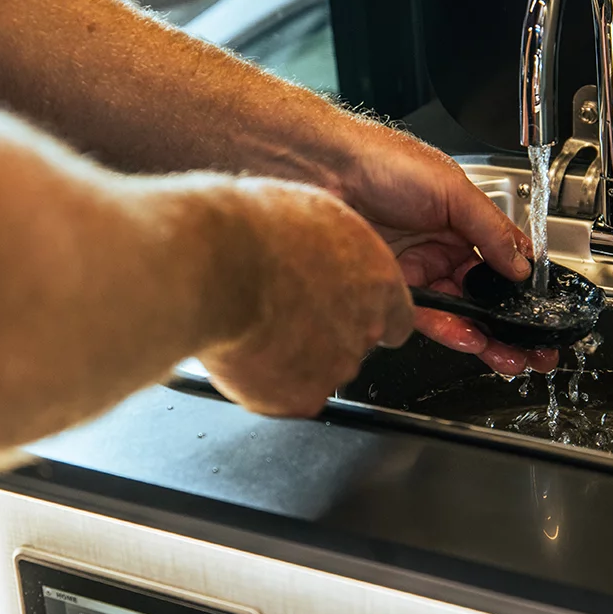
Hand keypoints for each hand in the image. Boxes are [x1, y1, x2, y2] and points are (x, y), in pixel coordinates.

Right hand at [199, 179, 415, 417]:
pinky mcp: (300, 397)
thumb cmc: (255, 231)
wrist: (215, 265)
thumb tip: (327, 256)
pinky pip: (285, 395)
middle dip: (324, 334)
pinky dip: (266, 380)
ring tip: (258, 323)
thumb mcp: (315, 216)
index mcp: (379, 282)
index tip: (343, 310)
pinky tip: (246, 348)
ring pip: (319, 371)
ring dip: (294, 355)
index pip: (397, 319)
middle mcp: (364, 329)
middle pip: (354, 344)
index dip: (365, 314)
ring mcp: (334, 367)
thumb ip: (335, 251)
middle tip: (286, 311)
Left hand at [333, 127, 559, 375]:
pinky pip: (427, 316)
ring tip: (508, 354)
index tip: (540, 312)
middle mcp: (439, 246)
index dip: (523, 289)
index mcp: (461, 220)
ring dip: (485, 335)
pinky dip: (450, 331)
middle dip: (509, 323)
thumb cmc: (381, 160)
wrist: (324, 169)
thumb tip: (521, 263)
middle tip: (533, 348)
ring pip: (459, 311)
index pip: (502, 260)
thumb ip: (490, 228)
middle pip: (483, 293)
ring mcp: (416, 269)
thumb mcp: (451, 189)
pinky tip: (470, 338)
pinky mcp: (390, 287)